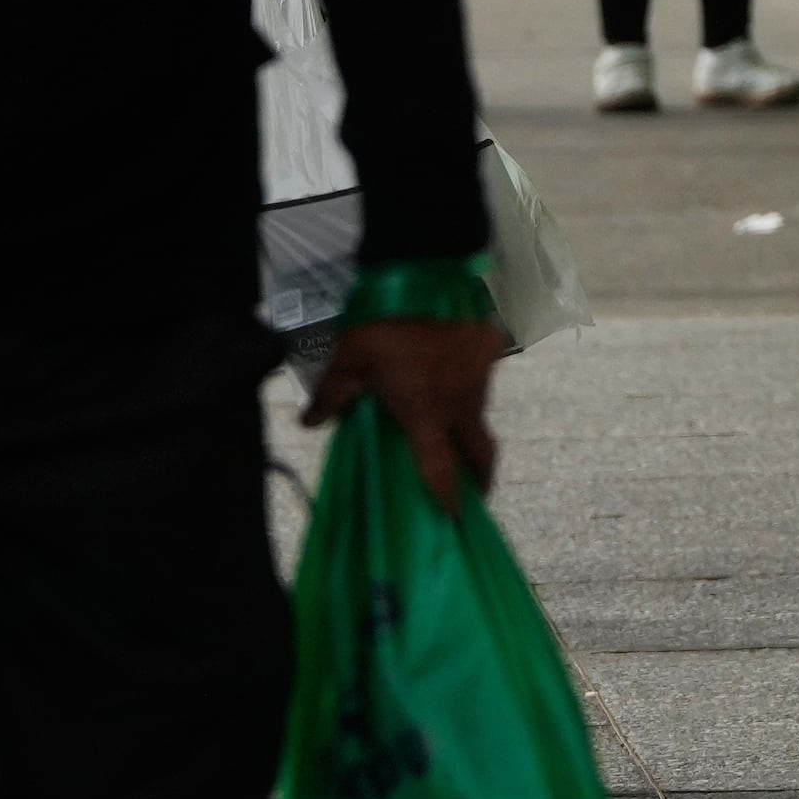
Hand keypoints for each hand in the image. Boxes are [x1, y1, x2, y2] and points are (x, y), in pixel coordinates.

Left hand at [306, 316, 508, 507]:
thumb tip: (309, 422)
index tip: (454, 520)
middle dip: (481, 478)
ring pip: (478, 413)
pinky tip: (455, 374)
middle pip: (481, 454)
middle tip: (473, 491)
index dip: (448, 499)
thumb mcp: (347, 363)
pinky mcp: (489, 352)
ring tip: (448, 423)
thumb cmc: (384, 326)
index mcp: (427, 416)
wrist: (425, 278)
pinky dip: (470, 382)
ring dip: (467, 426)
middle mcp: (460, 405)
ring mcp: (480, 380)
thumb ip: (331, 396)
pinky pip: (483, 376)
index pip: (441, 470)